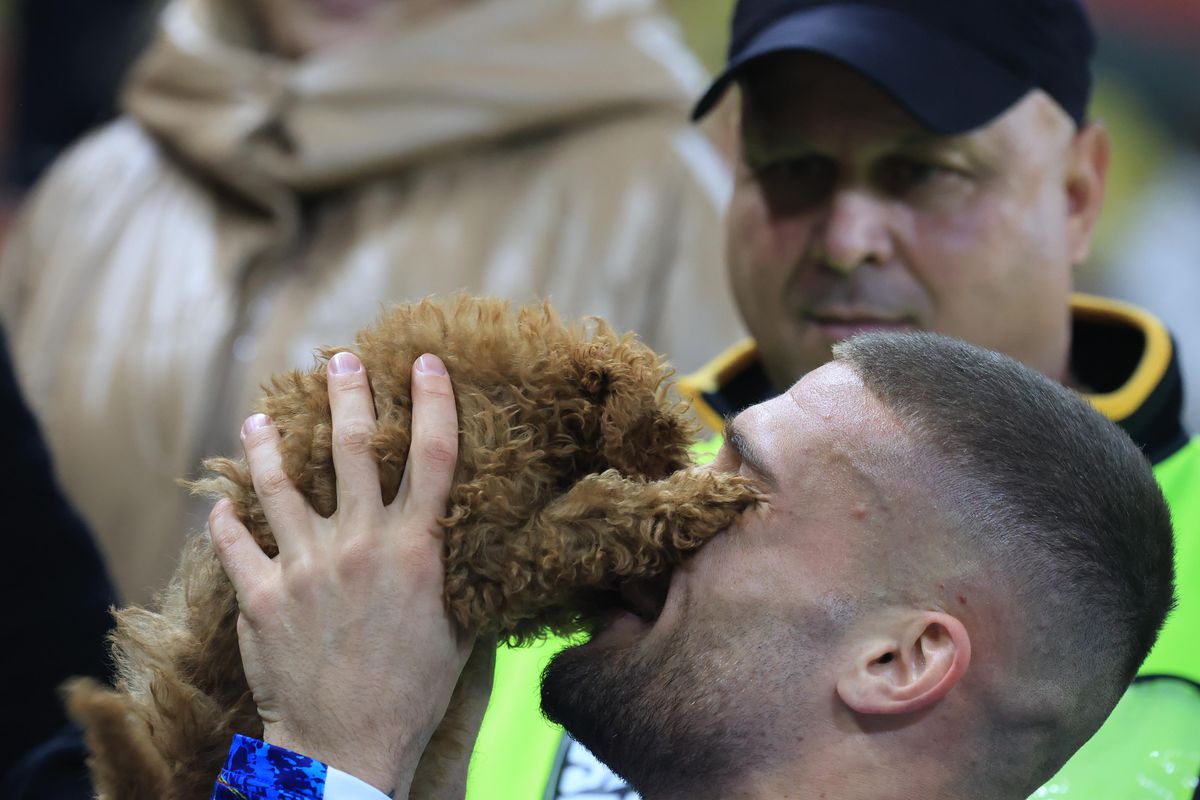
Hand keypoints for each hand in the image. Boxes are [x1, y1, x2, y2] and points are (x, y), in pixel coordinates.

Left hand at [208, 352, 470, 796]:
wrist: (350, 744)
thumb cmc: (414, 689)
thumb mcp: (458, 626)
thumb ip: (457, 574)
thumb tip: (474, 540)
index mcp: (416, 548)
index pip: (433, 455)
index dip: (433, 400)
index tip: (426, 362)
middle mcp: (361, 543)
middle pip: (353, 447)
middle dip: (347, 394)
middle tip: (340, 359)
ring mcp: (306, 566)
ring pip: (278, 483)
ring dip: (267, 444)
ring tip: (259, 418)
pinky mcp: (261, 596)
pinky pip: (234, 543)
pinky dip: (226, 521)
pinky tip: (222, 505)